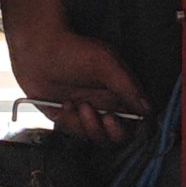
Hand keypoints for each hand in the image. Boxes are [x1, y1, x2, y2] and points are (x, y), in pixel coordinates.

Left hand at [8, 28, 148, 144]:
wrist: (37, 49)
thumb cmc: (73, 50)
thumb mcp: (105, 64)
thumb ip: (128, 87)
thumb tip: (148, 108)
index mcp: (119, 92)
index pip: (137, 119)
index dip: (137, 128)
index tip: (131, 124)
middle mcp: (104, 105)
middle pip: (117, 135)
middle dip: (112, 132)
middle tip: (106, 119)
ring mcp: (85, 112)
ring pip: (95, 137)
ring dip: (89, 126)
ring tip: (80, 105)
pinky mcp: (66, 117)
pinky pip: (73, 132)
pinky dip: (70, 121)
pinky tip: (64, 104)